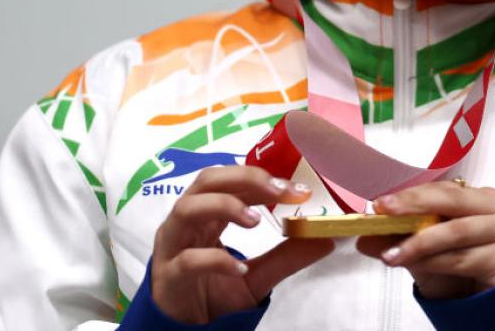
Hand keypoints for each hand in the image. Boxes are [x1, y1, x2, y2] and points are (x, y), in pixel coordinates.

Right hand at [151, 166, 334, 323]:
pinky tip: (239, 268)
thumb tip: (326, 239)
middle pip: (206, 181)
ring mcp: (173, 246)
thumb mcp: (259, 273)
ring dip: (224, 206)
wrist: (189, 330)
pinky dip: (215, 259)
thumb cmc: (216, 291)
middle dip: (243, 179)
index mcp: (207, 213)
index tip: (296, 189)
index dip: (262, 178)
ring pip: (186, 208)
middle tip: (277, 190)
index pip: (231, 180)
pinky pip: (187, 259)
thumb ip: (287, 255)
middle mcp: (186, 222)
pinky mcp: (169, 275)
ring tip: (256, 220)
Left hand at [355, 181, 494, 299]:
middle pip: (454, 201)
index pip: (448, 190)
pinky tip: (413, 264)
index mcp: (490, 199)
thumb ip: (406, 240)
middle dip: (414, 205)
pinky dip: (434, 261)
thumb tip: (366, 238)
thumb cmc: (474, 272)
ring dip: (418, 242)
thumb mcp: (436, 253)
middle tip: (383, 213)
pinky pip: (464, 259)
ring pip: (457, 231)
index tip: (381, 203)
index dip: (413, 194)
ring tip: (391, 253)